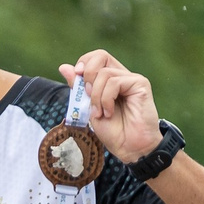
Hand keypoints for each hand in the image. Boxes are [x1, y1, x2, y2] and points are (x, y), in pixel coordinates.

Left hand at [61, 50, 162, 164]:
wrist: (129, 147)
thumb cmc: (112, 131)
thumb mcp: (88, 108)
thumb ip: (78, 88)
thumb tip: (63, 67)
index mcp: (109, 79)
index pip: (95, 57)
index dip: (83, 63)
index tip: (77, 79)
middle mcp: (121, 75)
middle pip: (101, 55)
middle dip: (87, 75)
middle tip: (88, 96)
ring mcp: (131, 79)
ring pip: (104, 74)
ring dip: (96, 97)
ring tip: (100, 114)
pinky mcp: (140, 84)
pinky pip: (115, 82)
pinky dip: (106, 99)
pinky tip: (109, 113)